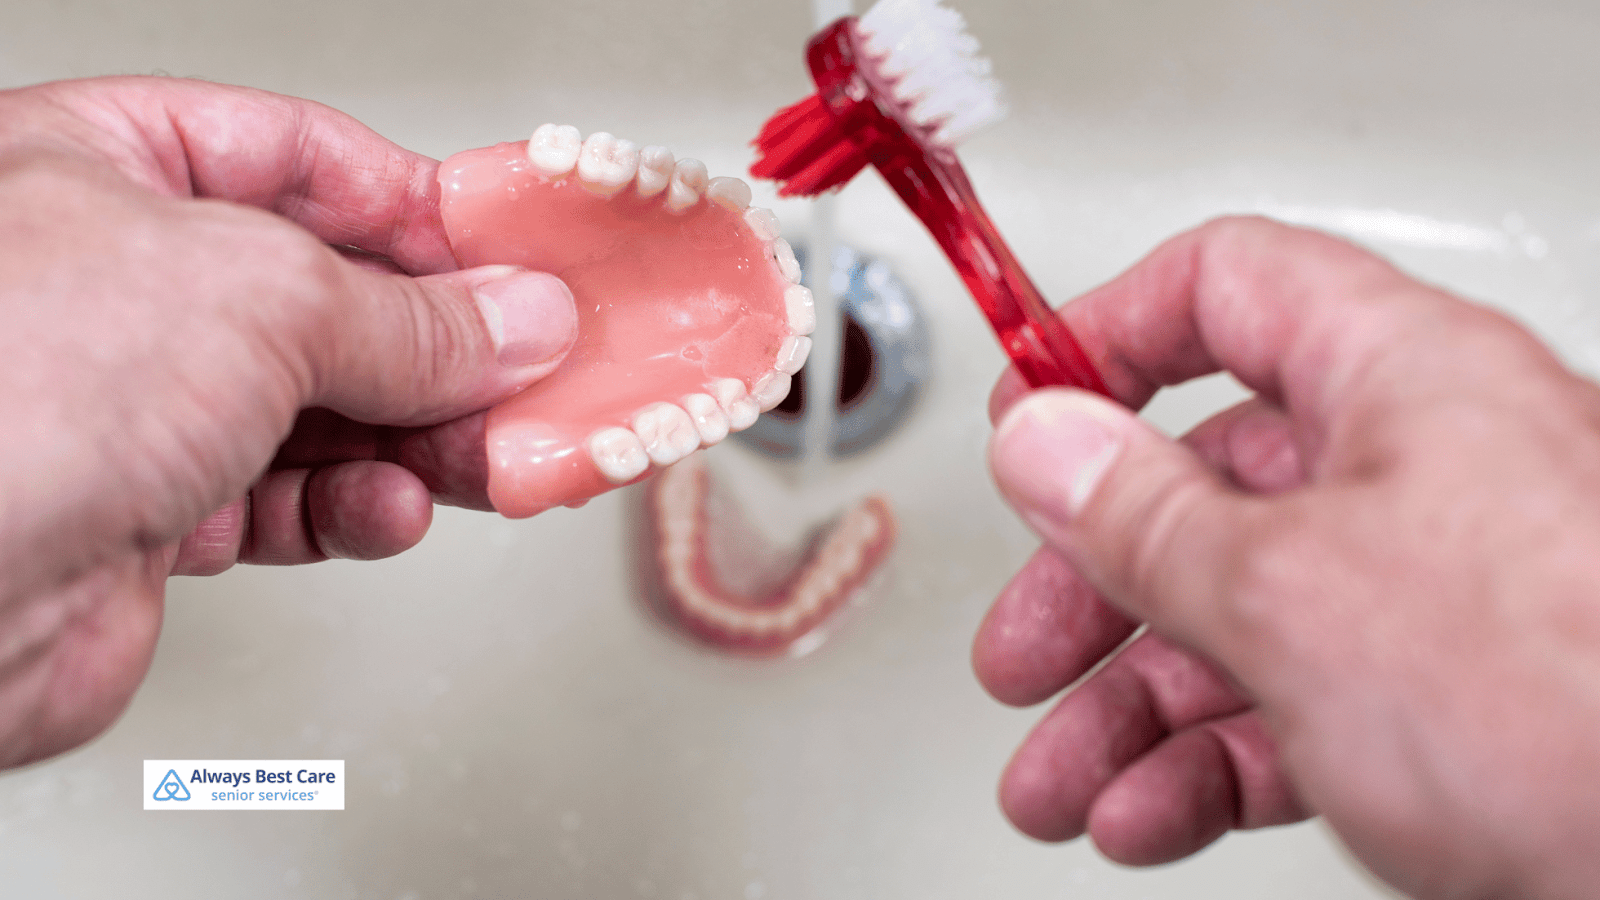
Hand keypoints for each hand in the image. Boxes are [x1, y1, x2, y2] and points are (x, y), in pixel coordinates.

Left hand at [0, 77, 576, 768]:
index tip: (513, 259)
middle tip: (527, 371)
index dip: (419, 207)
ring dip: (415, 437)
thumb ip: (410, 315)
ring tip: (487, 452)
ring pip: (321, 407)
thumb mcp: (261, 298)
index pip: (300, 157)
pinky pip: (289, 499)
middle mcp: (112, 281)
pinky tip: (391, 508)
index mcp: (99, 168)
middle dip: (437, 344)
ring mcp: (131, 400)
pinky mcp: (151, 511)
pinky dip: (354, 508)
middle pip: (326, 296)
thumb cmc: (9, 400)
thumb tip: (514, 320)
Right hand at [977, 217, 1599, 898]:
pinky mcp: (1450, 703)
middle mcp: (1423, 469)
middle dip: (1092, 588)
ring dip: (1130, 709)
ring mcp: (1436, 592)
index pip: (1227, 291)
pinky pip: (1292, 708)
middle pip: (1206, 487)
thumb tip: (1045, 443)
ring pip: (1239, 620)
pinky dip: (1205, 764)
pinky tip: (1150, 813)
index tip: (1030, 408)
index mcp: (1402, 378)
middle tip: (1024, 651)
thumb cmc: (1573, 699)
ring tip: (1064, 781)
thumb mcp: (1291, 591)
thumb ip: (1143, 515)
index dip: (1108, 336)